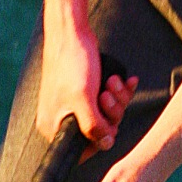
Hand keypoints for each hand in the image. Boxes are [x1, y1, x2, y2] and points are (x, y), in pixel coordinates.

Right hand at [36, 21, 137, 148]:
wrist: (71, 31)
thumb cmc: (72, 64)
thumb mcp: (84, 100)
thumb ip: (93, 127)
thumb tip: (106, 145)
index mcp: (54, 126)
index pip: (82, 149)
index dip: (101, 139)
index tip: (110, 124)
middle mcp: (62, 117)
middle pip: (98, 130)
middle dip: (112, 112)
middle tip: (107, 93)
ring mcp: (73, 103)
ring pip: (105, 113)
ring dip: (117, 98)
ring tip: (113, 81)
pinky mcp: (84, 90)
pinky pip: (106, 99)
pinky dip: (119, 90)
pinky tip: (128, 80)